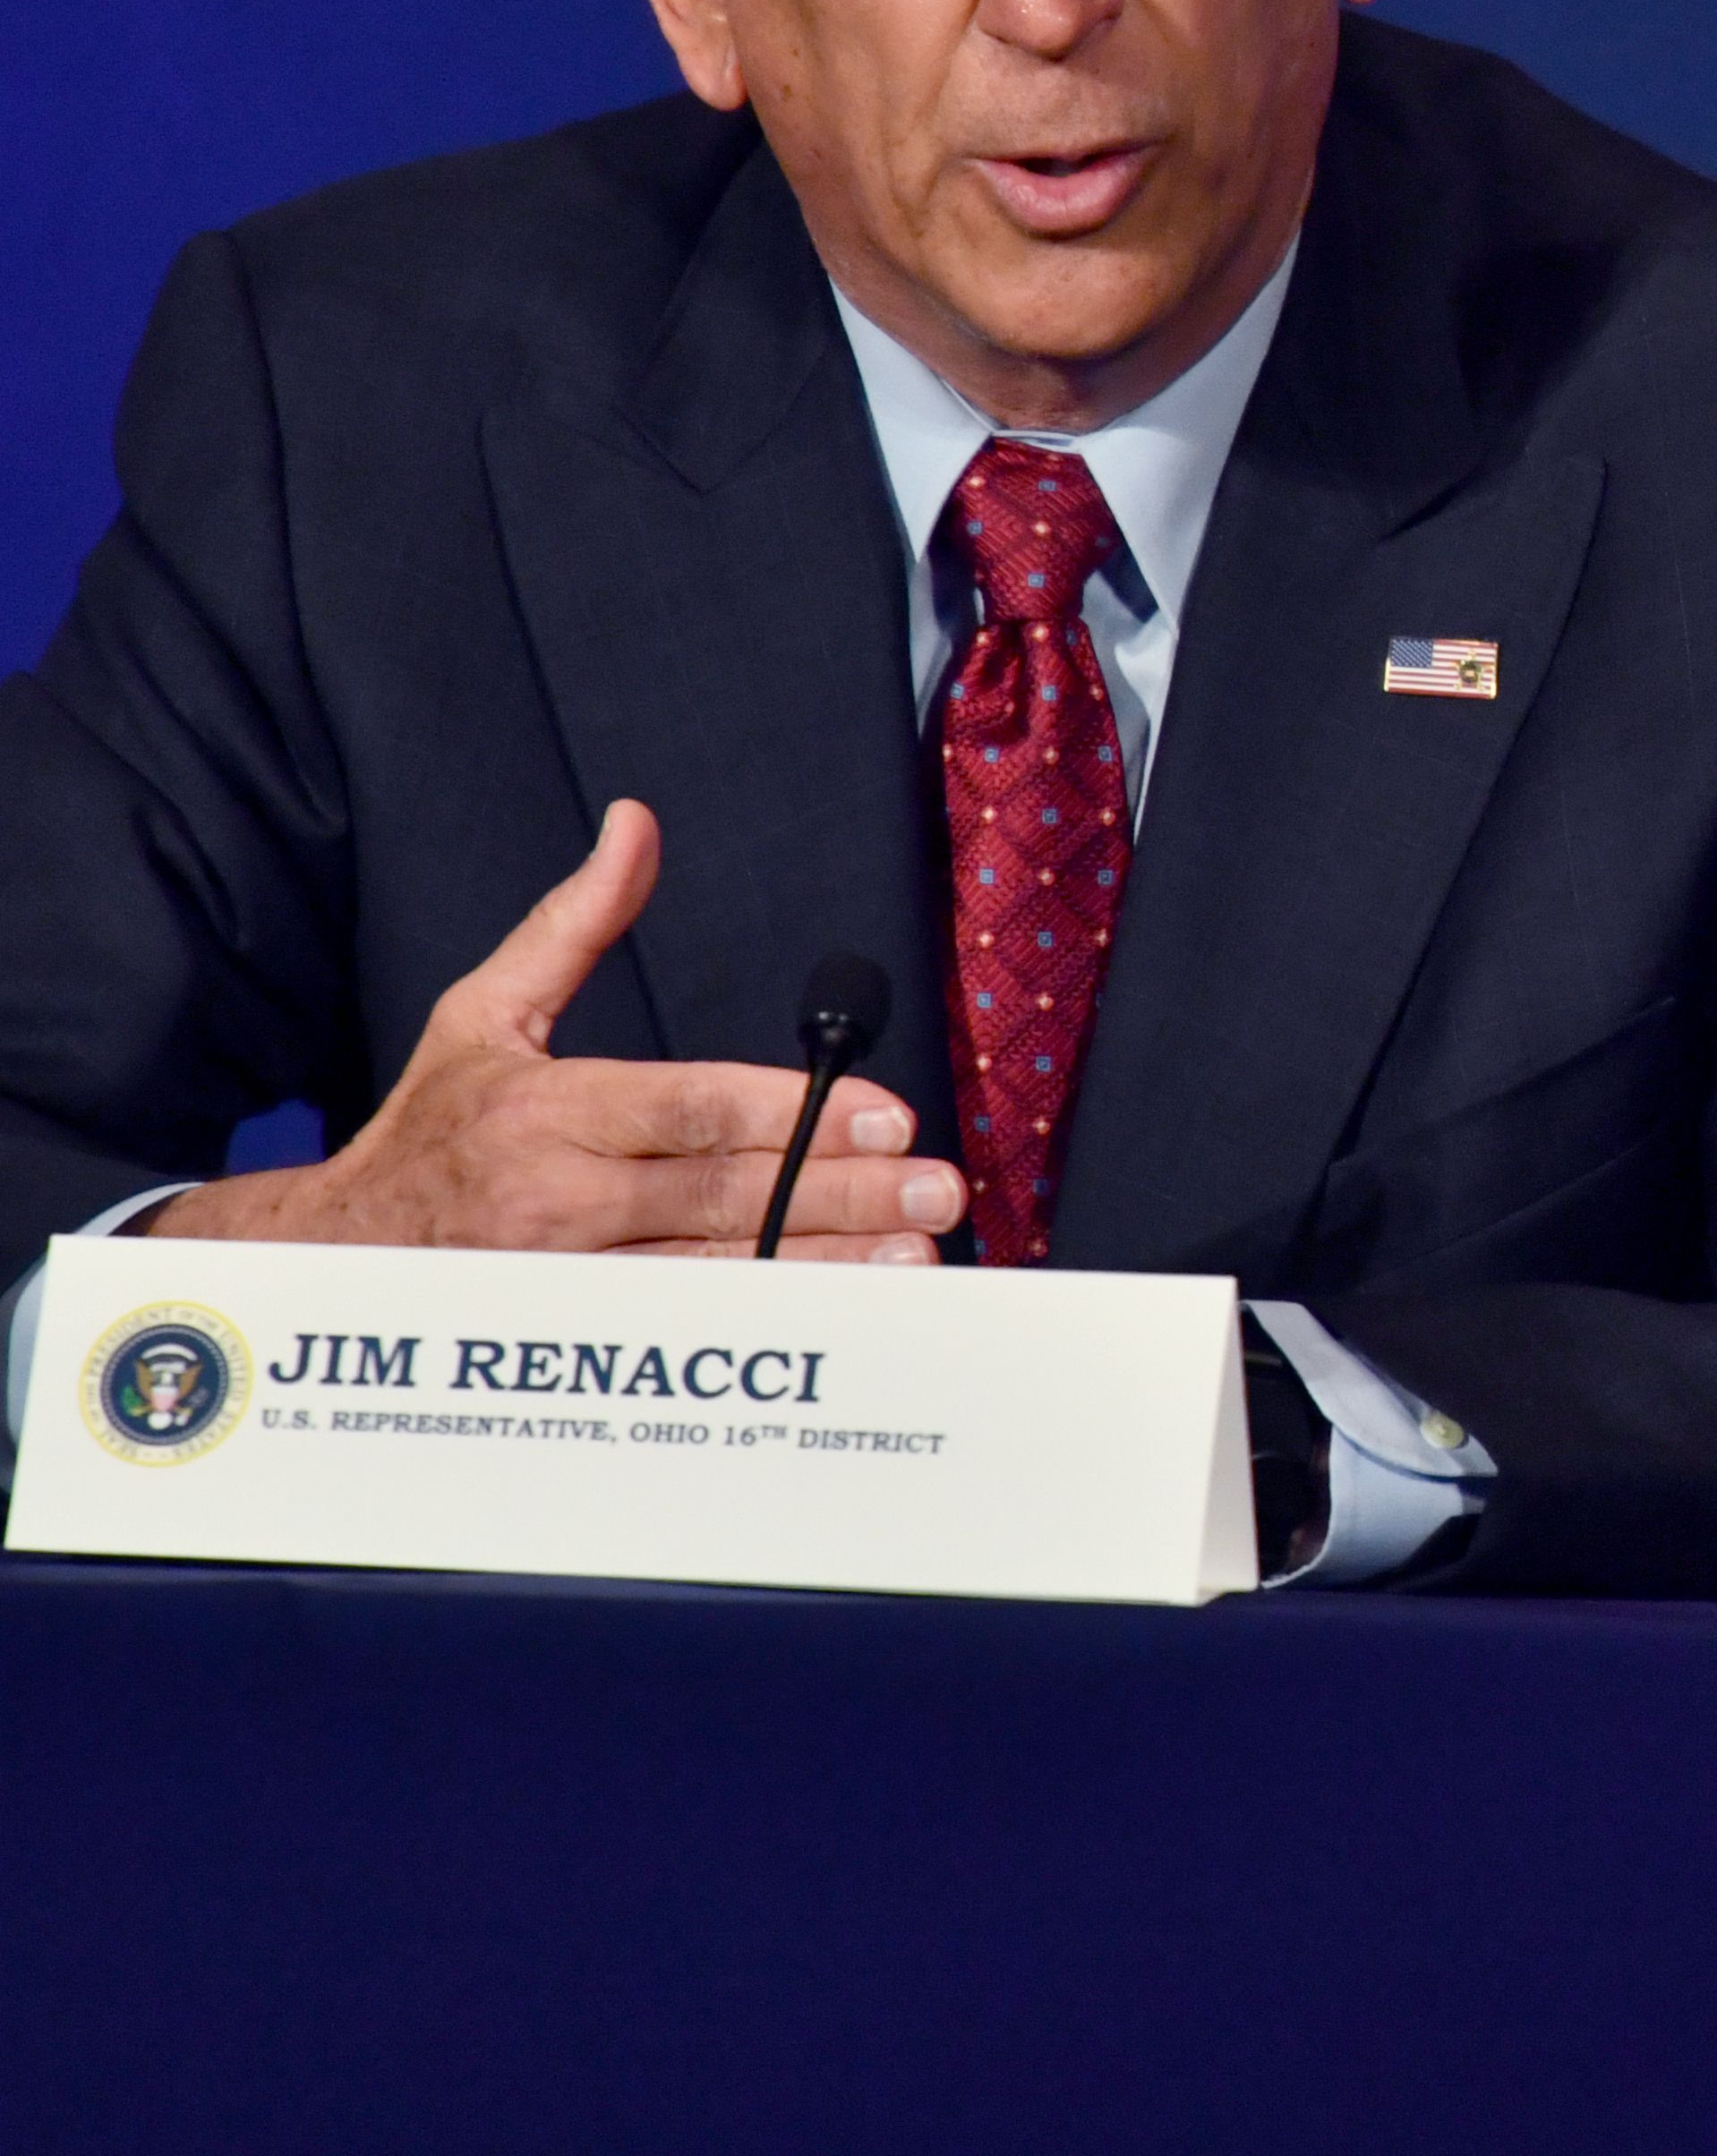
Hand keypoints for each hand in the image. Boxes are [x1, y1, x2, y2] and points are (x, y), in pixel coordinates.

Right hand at [150, 801, 960, 1263]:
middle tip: (937, 1185)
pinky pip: (691, 1325)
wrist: (336, 1251)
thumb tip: (635, 825)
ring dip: (829, 1262)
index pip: (693, 1108)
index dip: (797, 1116)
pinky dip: (776, 1315)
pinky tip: (848, 1304)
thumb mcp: (483, 1011)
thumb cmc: (430, 1125)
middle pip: (725, 1195)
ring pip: (719, 1273)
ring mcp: (568, 1278)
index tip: (889, 1115)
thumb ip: (574, 924)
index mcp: (547, 1110)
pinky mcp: (577, 1333)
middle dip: (845, 1191)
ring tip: (916, 1249)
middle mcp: (558, 1198)